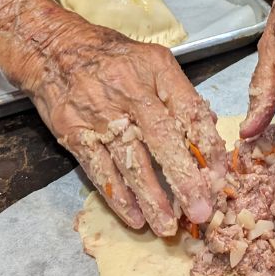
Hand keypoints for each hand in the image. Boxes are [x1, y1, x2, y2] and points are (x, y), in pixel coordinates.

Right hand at [27, 18, 226, 236]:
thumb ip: (179, 93)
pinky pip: (100, 170)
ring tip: (168, 226)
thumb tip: (208, 125)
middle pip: (163, 140)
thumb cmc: (109, 56)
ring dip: (152, 198)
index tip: (221, 177)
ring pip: (131, 162)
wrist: (53, 49)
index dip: (208, 147)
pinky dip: (118, 197)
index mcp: (156, 70)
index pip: (190, 111)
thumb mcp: (150, 60)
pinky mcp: (75, 132)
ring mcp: (101, 114)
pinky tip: (134, 217)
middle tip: (200, 211)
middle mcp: (130, 91)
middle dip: (184, 180)